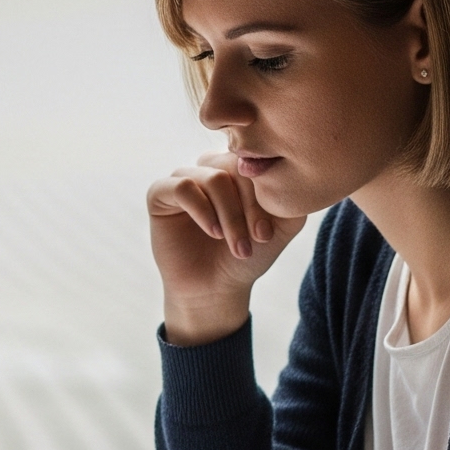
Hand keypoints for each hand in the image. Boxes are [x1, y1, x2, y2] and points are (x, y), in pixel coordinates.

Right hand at [148, 153, 306, 345]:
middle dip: (250, 206)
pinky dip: (203, 210)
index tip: (268, 233)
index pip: (255, 160)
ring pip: (213, 178)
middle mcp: (210, 166)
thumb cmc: (249, 254)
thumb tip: (278, 168)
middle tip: (258, 238)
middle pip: (235, 166)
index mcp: (238, 167)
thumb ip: (289, 193)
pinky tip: (214, 233)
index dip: (265, 193)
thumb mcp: (283, 224)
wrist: (217, 288)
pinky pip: (182, 186)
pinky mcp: (159, 193)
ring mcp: (184, 177)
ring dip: (231, 216)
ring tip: (239, 246)